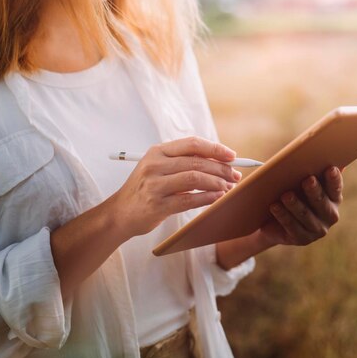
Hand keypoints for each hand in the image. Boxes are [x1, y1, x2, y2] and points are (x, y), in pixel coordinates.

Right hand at [106, 136, 241, 237]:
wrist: (120, 213)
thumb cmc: (145, 190)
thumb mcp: (158, 168)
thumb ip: (183, 162)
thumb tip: (220, 162)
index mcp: (157, 152)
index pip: (192, 144)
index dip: (215, 149)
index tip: (232, 156)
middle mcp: (154, 165)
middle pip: (196, 161)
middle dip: (221, 169)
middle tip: (235, 176)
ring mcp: (154, 185)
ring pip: (194, 178)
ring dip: (217, 183)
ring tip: (228, 187)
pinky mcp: (157, 205)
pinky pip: (189, 200)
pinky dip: (207, 198)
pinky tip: (218, 198)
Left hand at [260, 166, 342, 246]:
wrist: (276, 222)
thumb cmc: (292, 194)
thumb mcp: (300, 182)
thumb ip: (311, 170)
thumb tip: (320, 153)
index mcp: (334, 198)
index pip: (336, 188)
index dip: (334, 179)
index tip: (330, 168)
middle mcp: (330, 215)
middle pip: (321, 202)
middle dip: (314, 191)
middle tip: (307, 179)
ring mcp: (317, 229)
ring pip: (305, 215)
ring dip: (295, 204)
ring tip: (286, 194)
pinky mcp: (302, 239)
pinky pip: (292, 226)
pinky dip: (282, 215)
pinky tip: (274, 206)